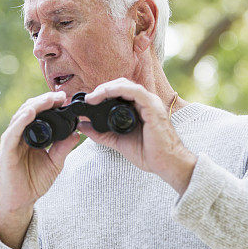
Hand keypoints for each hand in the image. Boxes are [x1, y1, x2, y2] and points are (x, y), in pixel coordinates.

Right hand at [0, 90, 79, 248]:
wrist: (18, 203)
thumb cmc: (32, 183)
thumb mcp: (54, 163)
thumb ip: (63, 148)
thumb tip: (77, 133)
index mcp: (29, 136)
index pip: (38, 114)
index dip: (50, 105)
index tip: (65, 99)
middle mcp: (18, 135)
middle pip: (29, 110)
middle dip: (45, 100)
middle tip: (61, 96)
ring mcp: (10, 142)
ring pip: (21, 116)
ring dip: (36, 105)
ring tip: (50, 99)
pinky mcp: (5, 151)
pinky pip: (13, 132)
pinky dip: (21, 121)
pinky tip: (31, 112)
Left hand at [80, 78, 196, 193]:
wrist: (165, 163)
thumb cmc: (148, 153)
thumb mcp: (117, 141)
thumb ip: (100, 133)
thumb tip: (82, 126)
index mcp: (138, 107)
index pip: (119, 92)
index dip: (102, 93)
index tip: (87, 102)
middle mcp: (144, 102)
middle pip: (120, 85)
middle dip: (102, 89)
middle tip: (88, 99)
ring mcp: (149, 102)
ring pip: (126, 85)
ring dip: (106, 88)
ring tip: (93, 97)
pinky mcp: (152, 107)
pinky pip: (134, 91)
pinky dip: (117, 90)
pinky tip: (105, 95)